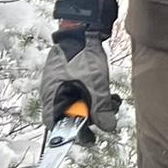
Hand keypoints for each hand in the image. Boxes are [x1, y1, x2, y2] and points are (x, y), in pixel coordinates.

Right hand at [40, 0, 120, 139]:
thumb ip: (100, 106)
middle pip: (70, 117)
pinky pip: (83, 96)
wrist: (83, 28)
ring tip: (114, 102)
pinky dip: (97, 98)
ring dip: (98, 108)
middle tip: (108, 118)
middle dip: (91, 119)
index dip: (71, 135)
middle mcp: (55, 94)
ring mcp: (64, 86)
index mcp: (52, 97)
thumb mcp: (95, 83)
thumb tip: (107, 128)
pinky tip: (112, 96)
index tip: (89, 139)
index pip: (56, 126)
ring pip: (80, 106)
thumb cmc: (83, 54)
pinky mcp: (74, 80)